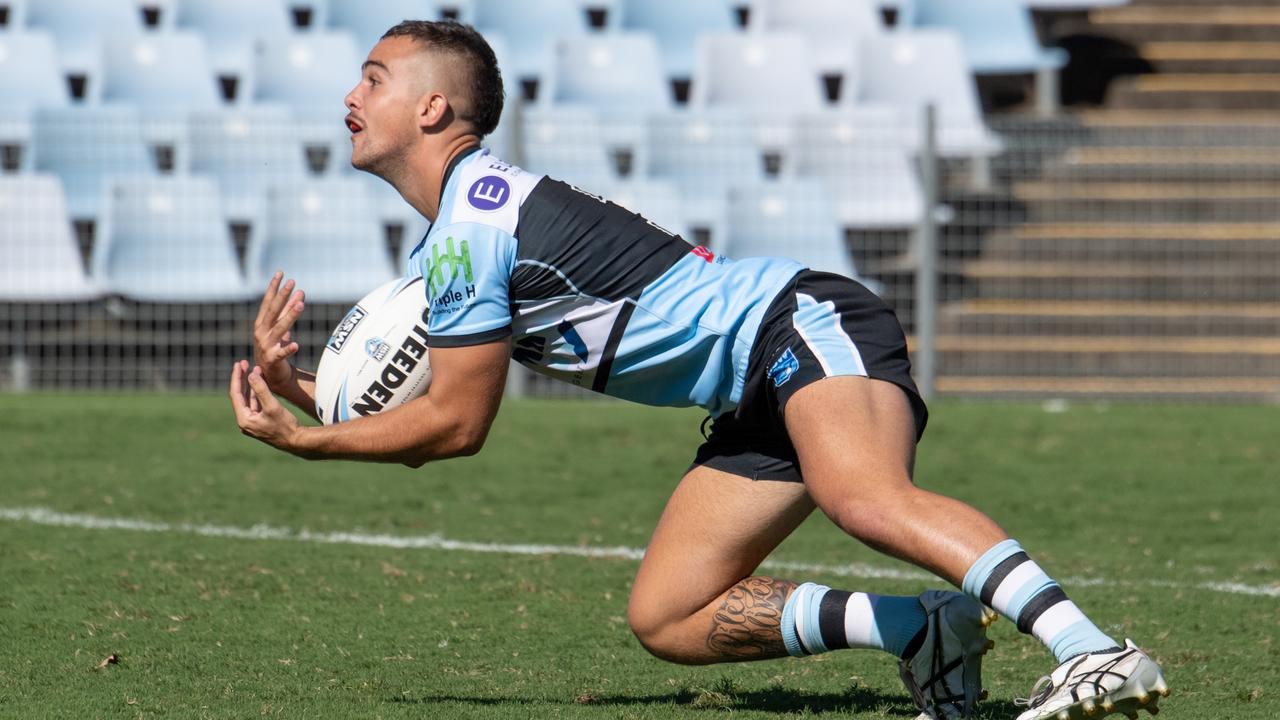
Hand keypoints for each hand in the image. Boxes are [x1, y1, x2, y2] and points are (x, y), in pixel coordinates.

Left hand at [230, 360, 302, 451]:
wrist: (296, 441)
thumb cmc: (285, 425)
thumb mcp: (272, 405)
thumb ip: (261, 389)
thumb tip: (250, 375)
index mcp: (244, 419)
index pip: (236, 394)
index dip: (237, 378)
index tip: (238, 364)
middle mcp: (245, 421)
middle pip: (240, 396)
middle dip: (243, 379)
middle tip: (244, 363)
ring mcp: (253, 422)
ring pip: (249, 398)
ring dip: (251, 384)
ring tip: (255, 369)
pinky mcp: (260, 421)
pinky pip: (256, 403)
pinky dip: (257, 392)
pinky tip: (261, 382)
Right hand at [253, 272, 305, 389]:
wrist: (270, 375)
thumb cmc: (275, 347)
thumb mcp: (281, 327)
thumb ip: (289, 310)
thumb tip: (300, 291)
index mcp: (262, 323)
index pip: (268, 302)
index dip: (274, 287)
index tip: (281, 273)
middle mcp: (261, 332)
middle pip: (273, 312)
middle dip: (282, 296)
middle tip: (292, 282)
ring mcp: (266, 346)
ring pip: (280, 328)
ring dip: (290, 316)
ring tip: (301, 304)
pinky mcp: (272, 360)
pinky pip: (281, 353)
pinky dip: (288, 349)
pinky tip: (297, 344)